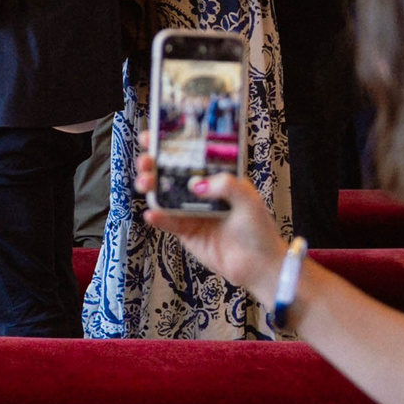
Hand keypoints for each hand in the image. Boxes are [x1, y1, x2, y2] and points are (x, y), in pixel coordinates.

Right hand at [131, 137, 289, 299]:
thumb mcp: (248, 199)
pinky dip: (158, 217)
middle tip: (145, 162)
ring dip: (150, 188)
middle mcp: (203, 193)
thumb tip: (196, 184)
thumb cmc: (259, 230)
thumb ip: (225, 185)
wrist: (259, 266)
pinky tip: (152, 213)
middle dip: (153, 165)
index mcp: (218, 178)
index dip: (172, 146)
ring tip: (144, 184)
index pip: (192, 157)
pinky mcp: (186, 232)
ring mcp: (192, 212)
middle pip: (171, 174)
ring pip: (164, 196)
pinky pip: (168, 222)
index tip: (153, 137)